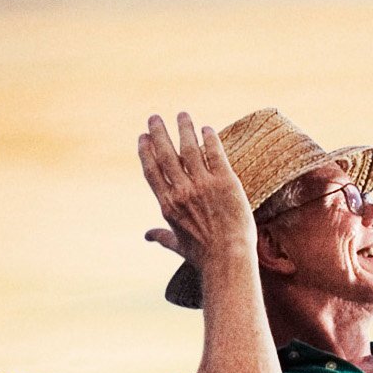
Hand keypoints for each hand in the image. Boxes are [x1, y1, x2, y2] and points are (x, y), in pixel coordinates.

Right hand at [137, 112, 257, 272]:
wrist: (228, 258)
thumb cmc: (204, 255)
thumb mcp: (178, 245)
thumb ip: (162, 236)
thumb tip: (147, 236)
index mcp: (167, 204)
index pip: (152, 170)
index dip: (146, 151)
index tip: (143, 137)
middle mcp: (181, 191)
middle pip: (166, 154)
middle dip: (159, 132)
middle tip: (155, 117)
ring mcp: (203, 185)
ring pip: (189, 148)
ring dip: (184, 129)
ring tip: (182, 115)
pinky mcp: (224, 181)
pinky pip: (215, 153)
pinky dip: (209, 139)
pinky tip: (206, 129)